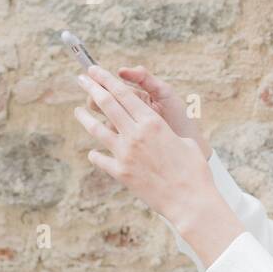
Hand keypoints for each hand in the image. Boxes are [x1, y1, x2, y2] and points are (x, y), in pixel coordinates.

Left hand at [73, 65, 215, 225]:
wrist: (189, 200)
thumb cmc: (194, 171)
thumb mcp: (186, 143)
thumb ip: (167, 134)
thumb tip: (160, 132)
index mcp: (152, 122)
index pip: (123, 94)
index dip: (106, 80)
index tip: (94, 70)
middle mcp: (135, 134)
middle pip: (107, 104)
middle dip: (92, 88)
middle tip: (81, 79)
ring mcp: (125, 154)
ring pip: (97, 129)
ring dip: (84, 117)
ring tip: (77, 111)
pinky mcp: (121, 173)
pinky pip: (100, 158)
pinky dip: (95, 154)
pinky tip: (93, 152)